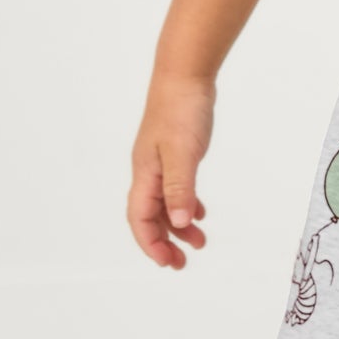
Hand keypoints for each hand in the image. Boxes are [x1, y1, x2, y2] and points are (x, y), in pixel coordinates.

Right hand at [126, 76, 215, 267]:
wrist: (185, 75)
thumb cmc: (181, 110)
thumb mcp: (183, 153)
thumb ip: (180, 188)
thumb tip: (178, 223)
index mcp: (145, 173)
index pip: (140, 218)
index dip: (150, 244)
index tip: (167, 263)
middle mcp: (148, 171)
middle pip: (150, 216)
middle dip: (163, 242)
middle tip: (181, 263)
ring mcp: (161, 161)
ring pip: (164, 203)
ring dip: (178, 225)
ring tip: (198, 242)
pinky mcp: (175, 152)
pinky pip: (176, 187)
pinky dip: (185, 204)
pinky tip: (199, 213)